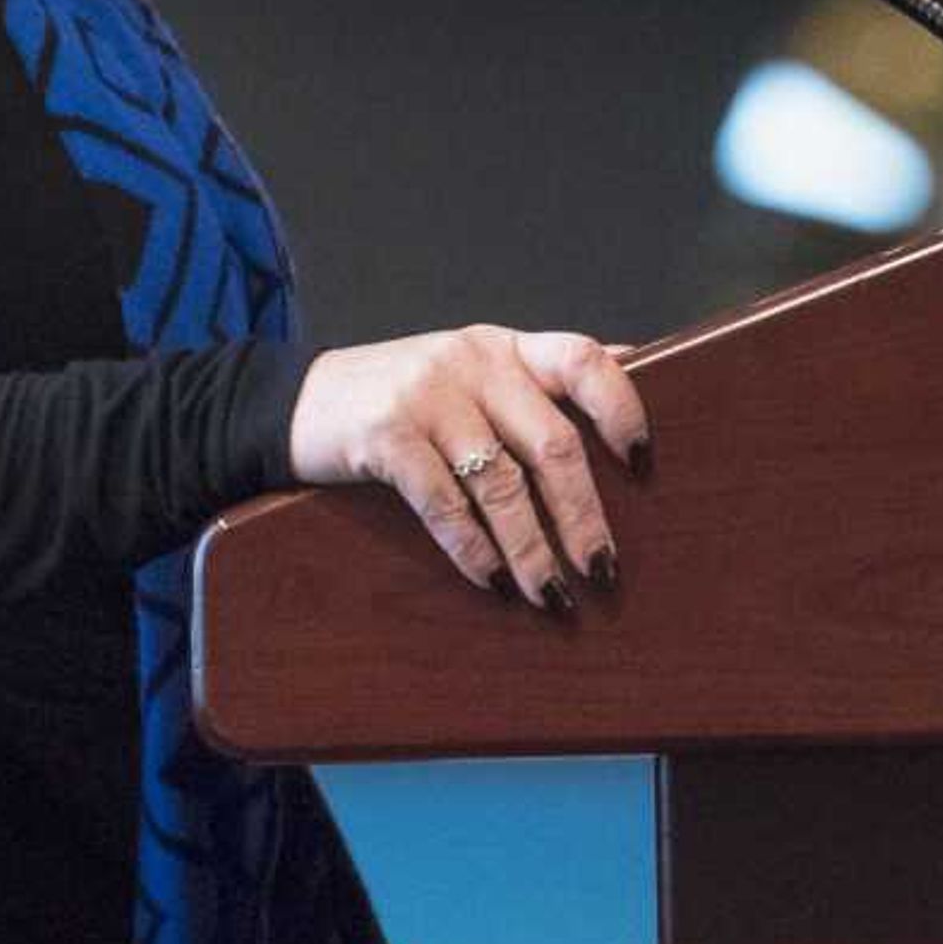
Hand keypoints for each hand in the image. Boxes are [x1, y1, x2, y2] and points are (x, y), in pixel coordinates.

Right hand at [287, 327, 650, 608]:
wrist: (299, 401)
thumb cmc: (405, 395)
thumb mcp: (473, 371)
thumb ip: (537, 378)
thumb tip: (631, 366)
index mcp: (507, 348)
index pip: (585, 361)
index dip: (623, 409)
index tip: (643, 463)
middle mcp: (474, 363)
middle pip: (552, 443)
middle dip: (583, 516)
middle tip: (602, 571)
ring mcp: (428, 397)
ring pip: (502, 484)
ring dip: (533, 550)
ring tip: (552, 595)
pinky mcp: (385, 435)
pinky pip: (444, 504)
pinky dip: (474, 551)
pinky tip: (493, 583)